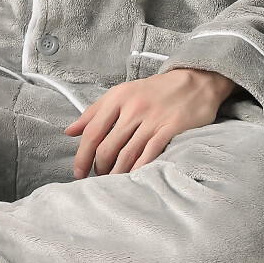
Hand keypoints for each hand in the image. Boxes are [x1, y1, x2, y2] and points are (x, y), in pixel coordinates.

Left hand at [64, 69, 238, 177]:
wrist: (194, 82)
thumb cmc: (153, 91)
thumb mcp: (121, 94)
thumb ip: (94, 112)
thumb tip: (70, 131)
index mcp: (117, 97)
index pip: (92, 132)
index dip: (82, 155)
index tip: (79, 171)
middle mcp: (133, 108)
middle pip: (107, 147)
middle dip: (99, 167)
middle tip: (99, 177)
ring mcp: (153, 118)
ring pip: (126, 154)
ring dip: (116, 172)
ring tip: (114, 180)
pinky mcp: (171, 128)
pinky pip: (149, 155)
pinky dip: (139, 170)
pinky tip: (134, 178)